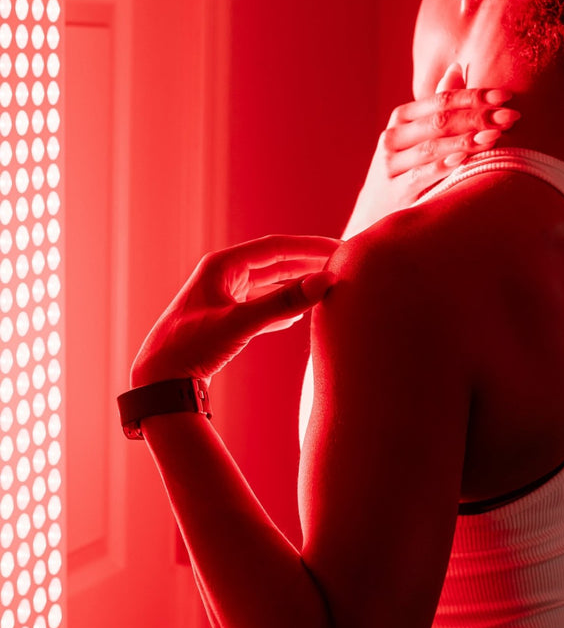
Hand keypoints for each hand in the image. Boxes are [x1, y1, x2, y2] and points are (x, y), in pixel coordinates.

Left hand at [130, 234, 339, 387]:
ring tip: (326, 286)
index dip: (311, 247)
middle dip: (308, 263)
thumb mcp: (240, 324)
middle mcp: (223, 275)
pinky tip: (298, 314)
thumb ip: (283, 303)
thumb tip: (325, 281)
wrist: (158, 380)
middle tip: (341, 264)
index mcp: (222, 266)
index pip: (276, 248)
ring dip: (297, 284)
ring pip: (269, 283)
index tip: (340, 249)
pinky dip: (281, 306)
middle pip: (275, 262)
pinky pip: (260, 304)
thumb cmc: (190, 347)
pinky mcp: (225, 317)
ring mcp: (224, 296)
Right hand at [342, 63, 519, 237]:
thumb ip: (437, 106)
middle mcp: (393, 138)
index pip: (442, 100)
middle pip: (440, 121)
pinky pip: (423, 175)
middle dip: (478, 117)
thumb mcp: (417, 137)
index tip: (506, 96)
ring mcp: (392, 165)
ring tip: (496, 135)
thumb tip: (457, 67)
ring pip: (433, 147)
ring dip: (467, 140)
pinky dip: (444, 166)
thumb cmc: (407, 170)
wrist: (374, 214)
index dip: (475, 96)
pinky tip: (464, 160)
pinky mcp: (396, 191)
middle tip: (510, 116)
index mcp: (401, 118)